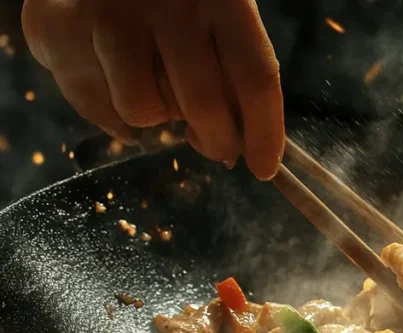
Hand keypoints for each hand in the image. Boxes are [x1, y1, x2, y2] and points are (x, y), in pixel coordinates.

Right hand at [21, 0, 284, 179]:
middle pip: (204, 105)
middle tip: (216, 147)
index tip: (264, 168)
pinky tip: (111, 77)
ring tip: (154, 88)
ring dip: (155, 117)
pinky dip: (108, 109)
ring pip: (143, 112)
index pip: (256, 79)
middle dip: (216, 142)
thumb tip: (241, 143)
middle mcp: (166, 3)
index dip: (265, 134)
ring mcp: (108, 15)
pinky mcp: (58, 29)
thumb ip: (231, 67)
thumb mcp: (214, 11)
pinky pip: (92, 105)